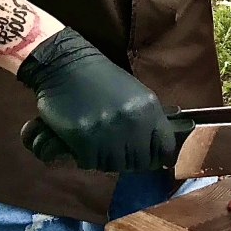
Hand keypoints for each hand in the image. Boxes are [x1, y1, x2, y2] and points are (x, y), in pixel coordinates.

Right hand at [16, 28, 176, 171]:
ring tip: (97, 145)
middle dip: (129, 161)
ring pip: (114, 165)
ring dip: (105, 160)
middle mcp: (133, 122)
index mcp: (149, 110)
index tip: (146, 159)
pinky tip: (82, 145)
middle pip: (139, 162)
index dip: (156, 158)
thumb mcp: (135, 96)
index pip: (165, 149)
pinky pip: (91, 163)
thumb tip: (158, 154)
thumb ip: (147, 122)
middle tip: (115, 152)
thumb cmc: (101, 79)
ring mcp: (109, 131)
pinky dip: (86, 158)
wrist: (65, 65)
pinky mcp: (84, 138)